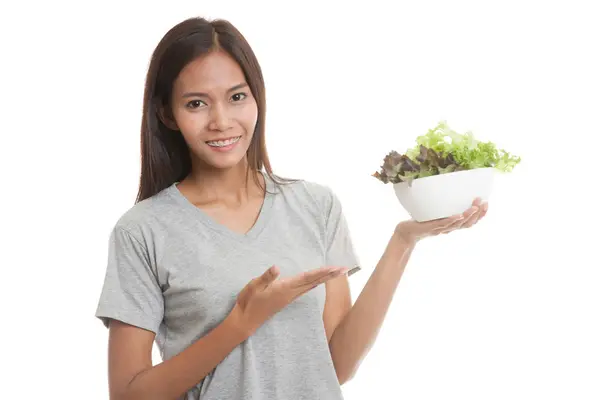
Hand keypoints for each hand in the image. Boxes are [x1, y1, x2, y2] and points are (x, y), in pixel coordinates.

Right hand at [229, 265, 349, 334]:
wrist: (246, 320)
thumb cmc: (248, 302)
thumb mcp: (253, 287)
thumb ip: (266, 278)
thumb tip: (276, 267)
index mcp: (285, 289)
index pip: (307, 278)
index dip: (322, 272)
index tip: (335, 268)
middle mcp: (290, 293)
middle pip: (314, 282)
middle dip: (329, 275)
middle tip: (344, 269)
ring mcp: (289, 297)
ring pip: (311, 285)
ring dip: (324, 278)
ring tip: (335, 273)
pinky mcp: (286, 299)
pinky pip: (305, 289)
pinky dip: (314, 282)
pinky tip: (317, 281)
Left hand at [394, 198, 487, 244]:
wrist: (407, 231)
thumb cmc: (422, 219)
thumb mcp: (435, 209)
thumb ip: (443, 200)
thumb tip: (449, 181)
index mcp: (452, 224)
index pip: (471, 221)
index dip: (481, 214)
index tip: (487, 203)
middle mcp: (449, 228)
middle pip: (468, 224)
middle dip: (478, 214)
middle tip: (483, 203)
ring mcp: (440, 229)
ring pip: (458, 225)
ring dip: (467, 216)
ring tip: (474, 207)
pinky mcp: (431, 228)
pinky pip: (443, 225)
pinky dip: (451, 220)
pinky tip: (457, 215)